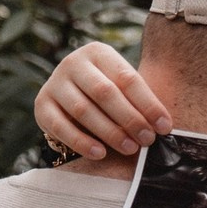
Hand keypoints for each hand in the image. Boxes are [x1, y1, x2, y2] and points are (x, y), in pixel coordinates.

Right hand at [35, 42, 171, 159]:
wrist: (70, 97)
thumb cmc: (107, 96)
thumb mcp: (123, 89)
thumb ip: (139, 102)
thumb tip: (163, 127)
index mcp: (99, 53)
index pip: (127, 78)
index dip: (148, 104)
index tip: (164, 127)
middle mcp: (73, 63)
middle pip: (105, 93)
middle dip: (130, 119)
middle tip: (147, 140)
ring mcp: (55, 83)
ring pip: (83, 110)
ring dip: (110, 132)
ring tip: (129, 148)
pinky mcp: (42, 104)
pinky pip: (60, 126)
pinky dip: (81, 142)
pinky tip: (100, 153)